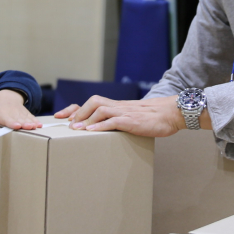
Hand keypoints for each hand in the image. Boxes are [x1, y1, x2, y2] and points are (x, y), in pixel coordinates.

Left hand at [0, 89, 40, 130]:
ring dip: (31, 122)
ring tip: (35, 126)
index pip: (7, 119)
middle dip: (24, 123)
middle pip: (19, 119)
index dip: (12, 122)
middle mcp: (13, 114)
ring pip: (26, 118)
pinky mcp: (26, 114)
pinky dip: (36, 120)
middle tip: (29, 127)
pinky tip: (40, 125)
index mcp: (2, 114)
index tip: (17, 125)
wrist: (8, 96)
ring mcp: (20, 114)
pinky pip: (31, 117)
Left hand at [55, 95, 186, 137]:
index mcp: (118, 106)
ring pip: (101, 108)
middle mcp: (119, 106)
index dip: (74, 108)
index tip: (60, 116)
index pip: (92, 102)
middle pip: (94, 101)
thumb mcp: (134, 119)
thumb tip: (107, 132)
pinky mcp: (132, 120)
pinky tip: (92, 131)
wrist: (172, 113)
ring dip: (86, 118)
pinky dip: (101, 125)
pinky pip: (113, 120)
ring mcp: (125, 112)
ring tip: (75, 129)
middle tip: (67, 124)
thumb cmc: (155, 118)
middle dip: (77, 112)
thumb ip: (121, 122)